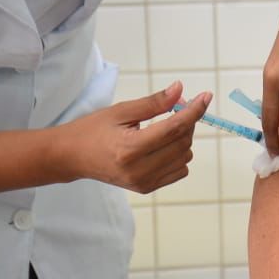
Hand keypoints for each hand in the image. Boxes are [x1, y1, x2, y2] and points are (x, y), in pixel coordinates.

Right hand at [57, 81, 210, 193]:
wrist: (73, 157)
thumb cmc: (93, 130)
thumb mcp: (121, 111)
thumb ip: (153, 103)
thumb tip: (180, 90)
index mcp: (130, 148)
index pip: (174, 128)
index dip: (194, 111)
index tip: (206, 96)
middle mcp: (139, 169)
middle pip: (182, 142)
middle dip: (187, 121)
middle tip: (177, 106)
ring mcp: (144, 182)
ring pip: (185, 156)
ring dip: (183, 138)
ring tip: (163, 126)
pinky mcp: (147, 188)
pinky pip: (179, 170)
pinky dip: (178, 154)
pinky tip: (162, 145)